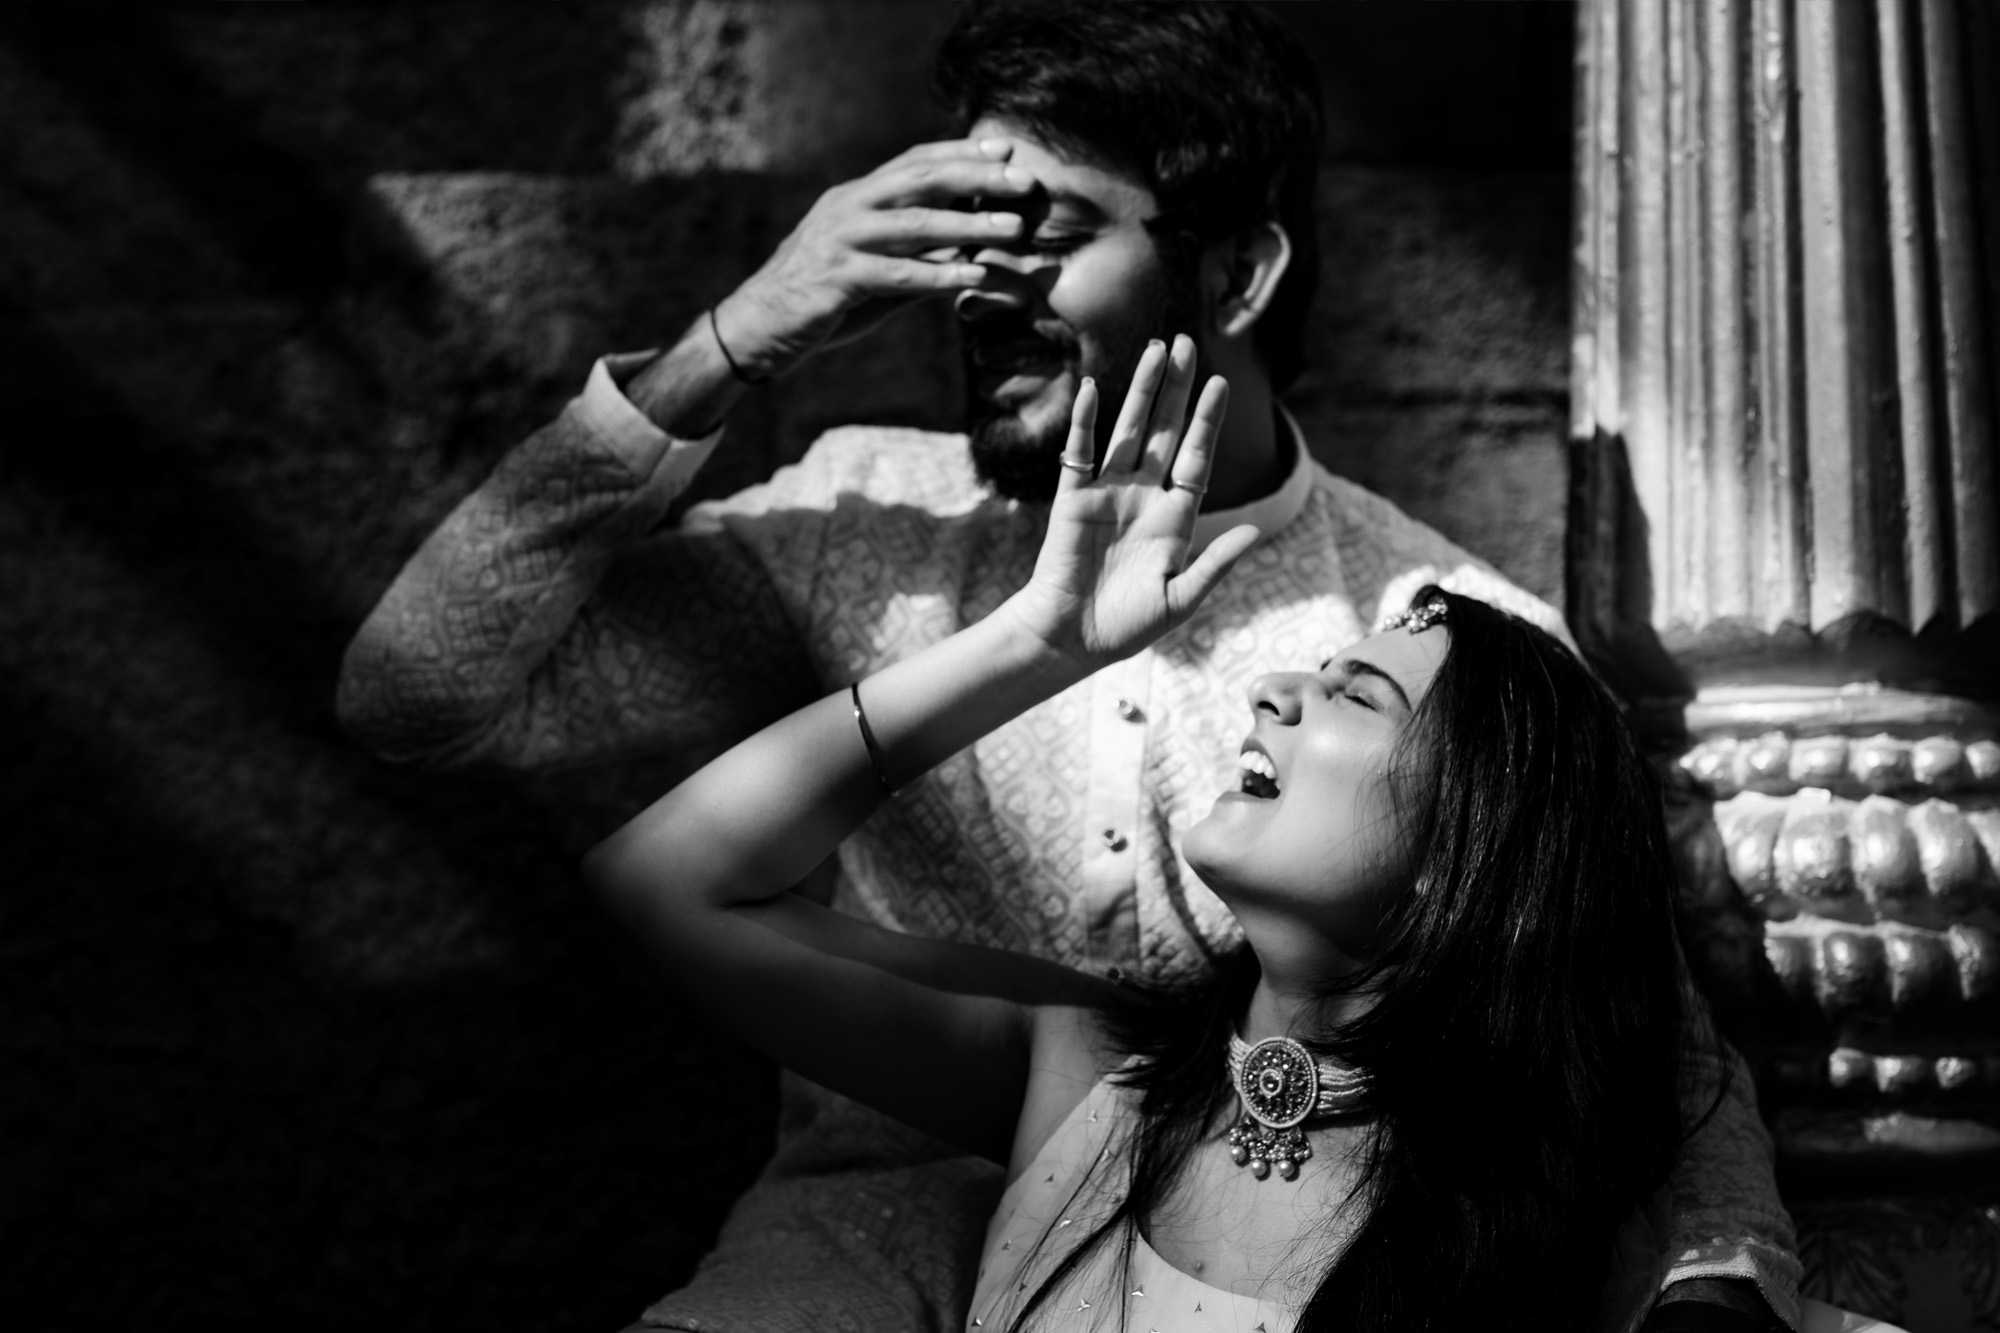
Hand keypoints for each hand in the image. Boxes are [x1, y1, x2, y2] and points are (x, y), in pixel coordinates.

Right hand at [712, 138, 1036, 378]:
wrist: (754, 327)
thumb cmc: (818, 301)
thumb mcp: (871, 271)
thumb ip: (914, 258)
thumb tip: (967, 256)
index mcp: (855, 198)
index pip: (914, 163)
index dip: (960, 153)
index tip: (1004, 149)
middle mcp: (848, 208)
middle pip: (920, 180)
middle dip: (977, 177)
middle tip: (1024, 181)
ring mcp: (840, 241)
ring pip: (914, 225)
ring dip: (970, 225)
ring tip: (1014, 229)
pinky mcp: (835, 279)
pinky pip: (896, 274)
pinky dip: (937, 275)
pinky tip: (972, 277)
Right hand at [1004, 335, 1260, 670]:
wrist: (1071, 639)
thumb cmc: (1127, 626)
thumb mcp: (1180, 599)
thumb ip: (1215, 565)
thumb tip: (1254, 532)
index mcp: (1174, 518)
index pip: (1196, 458)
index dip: (1208, 422)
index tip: (1221, 384)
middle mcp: (1143, 497)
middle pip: (1165, 431)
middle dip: (1177, 389)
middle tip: (1187, 344)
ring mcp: (1107, 494)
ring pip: (1127, 431)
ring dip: (1142, 392)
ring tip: (1156, 350)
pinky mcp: (1073, 499)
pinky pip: (1080, 453)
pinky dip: (1085, 422)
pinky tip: (1092, 388)